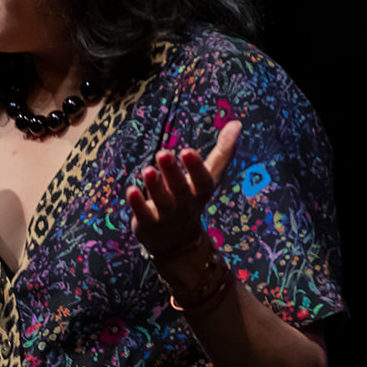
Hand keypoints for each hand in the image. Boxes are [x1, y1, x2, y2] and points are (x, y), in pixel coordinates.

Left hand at [126, 121, 239, 255]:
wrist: (178, 243)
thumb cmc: (191, 199)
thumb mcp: (208, 178)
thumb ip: (221, 152)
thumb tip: (236, 123)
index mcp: (200, 192)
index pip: (202, 181)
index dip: (196, 168)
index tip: (187, 150)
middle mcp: (185, 205)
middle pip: (180, 190)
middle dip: (172, 173)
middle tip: (162, 153)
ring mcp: (166, 217)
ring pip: (161, 202)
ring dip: (155, 186)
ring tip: (147, 169)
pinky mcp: (147, 225)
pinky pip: (142, 214)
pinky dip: (137, 204)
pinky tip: (131, 190)